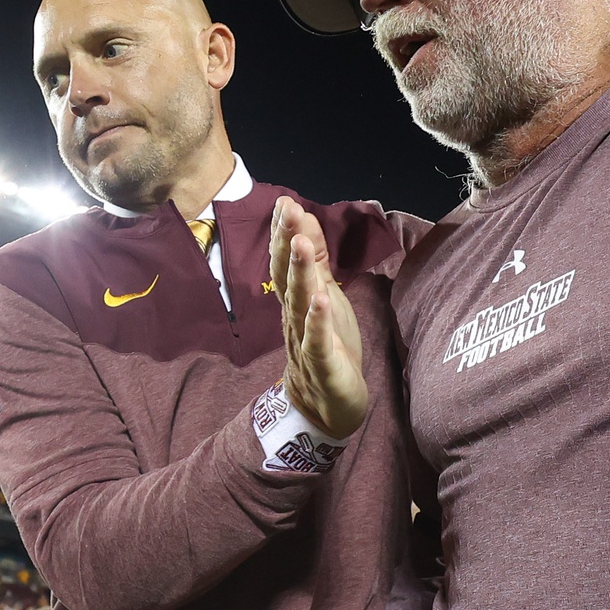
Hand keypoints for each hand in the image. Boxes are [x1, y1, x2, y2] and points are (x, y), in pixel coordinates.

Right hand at [269, 197, 366, 437]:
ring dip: (298, 274)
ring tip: (299, 243)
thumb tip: (302, 217)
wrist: (326, 407)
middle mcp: (294, 319)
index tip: (284, 202)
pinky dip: (318, 322)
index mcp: (295, 302)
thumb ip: (314, 259)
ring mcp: (305, 343)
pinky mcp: (323, 367)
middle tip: (287, 212)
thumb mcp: (324, 295)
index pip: (284, 263)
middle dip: (285, 244)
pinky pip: (316, 343)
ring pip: (298, 305)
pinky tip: (320, 301)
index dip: (283, 233)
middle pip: (285, 278)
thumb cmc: (326, 346)